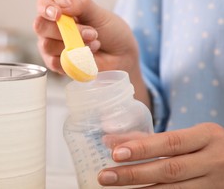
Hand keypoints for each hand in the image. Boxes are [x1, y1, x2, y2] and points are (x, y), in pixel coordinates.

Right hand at [33, 0, 150, 106]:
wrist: (121, 54)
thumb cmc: (109, 31)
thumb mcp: (98, 12)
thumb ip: (79, 3)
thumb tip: (60, 3)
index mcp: (59, 10)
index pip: (42, 4)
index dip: (46, 8)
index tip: (58, 14)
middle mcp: (51, 28)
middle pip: (41, 26)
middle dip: (66, 30)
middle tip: (91, 32)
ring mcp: (51, 47)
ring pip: (48, 45)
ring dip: (74, 45)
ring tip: (94, 44)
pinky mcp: (56, 64)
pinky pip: (55, 62)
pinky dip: (74, 59)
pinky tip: (87, 56)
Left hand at [98, 123, 223, 187]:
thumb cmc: (206, 147)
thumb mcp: (187, 136)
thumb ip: (150, 139)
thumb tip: (110, 141)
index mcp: (206, 136)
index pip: (170, 142)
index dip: (142, 149)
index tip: (116, 153)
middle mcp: (212, 160)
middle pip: (169, 170)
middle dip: (134, 174)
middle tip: (106, 176)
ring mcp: (214, 184)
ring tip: (115, 188)